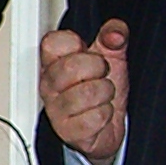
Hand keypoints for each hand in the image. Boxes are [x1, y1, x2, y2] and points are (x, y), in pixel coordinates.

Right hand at [38, 20, 128, 164]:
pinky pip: (95, 117)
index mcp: (53, 63)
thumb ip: (112, 37)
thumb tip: (115, 33)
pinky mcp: (68, 131)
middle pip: (71, 66)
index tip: (86, 51)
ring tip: (102, 95)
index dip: (75, 43)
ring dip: (106, 92)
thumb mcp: (110, 57)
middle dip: (98, 68)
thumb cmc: (100, 91)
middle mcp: (49, 85)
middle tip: (101, 74)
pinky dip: (106, 114)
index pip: (53, 42)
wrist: (106, 127)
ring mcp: (56, 109)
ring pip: (87, 92)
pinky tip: (101, 113)